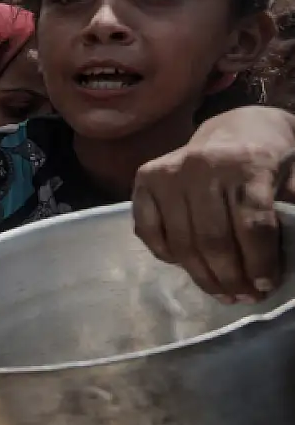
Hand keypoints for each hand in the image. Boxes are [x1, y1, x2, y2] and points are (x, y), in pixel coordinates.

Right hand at [134, 106, 294, 299]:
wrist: (235, 127)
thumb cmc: (270, 159)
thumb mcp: (293, 178)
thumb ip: (289, 213)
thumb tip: (282, 261)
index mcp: (248, 162)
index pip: (252, 224)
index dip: (260, 261)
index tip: (265, 286)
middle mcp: (203, 166)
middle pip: (213, 238)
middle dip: (230, 277)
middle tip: (243, 297)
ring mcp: (169, 173)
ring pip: (182, 242)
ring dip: (202, 276)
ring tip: (221, 293)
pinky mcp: (144, 180)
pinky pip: (150, 233)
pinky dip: (167, 256)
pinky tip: (188, 266)